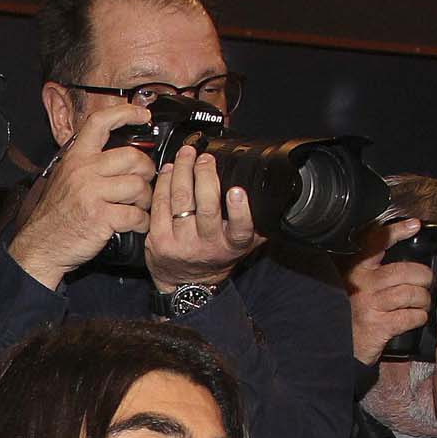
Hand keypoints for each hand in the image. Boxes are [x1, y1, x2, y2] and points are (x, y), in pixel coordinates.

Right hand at [5, 97, 155, 287]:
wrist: (41, 246)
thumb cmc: (56, 215)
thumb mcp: (64, 178)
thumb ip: (87, 162)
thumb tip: (118, 152)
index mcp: (76, 158)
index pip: (101, 122)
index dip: (126, 113)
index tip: (142, 115)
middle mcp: (83, 171)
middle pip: (133, 157)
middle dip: (146, 172)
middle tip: (143, 182)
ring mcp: (91, 193)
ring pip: (138, 186)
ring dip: (145, 199)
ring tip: (138, 207)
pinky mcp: (101, 217)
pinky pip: (136, 215)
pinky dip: (142, 222)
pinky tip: (135, 224)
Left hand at [143, 146, 258, 294]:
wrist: (186, 283)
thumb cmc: (216, 256)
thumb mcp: (244, 246)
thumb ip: (259, 225)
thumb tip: (277, 201)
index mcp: (232, 245)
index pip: (240, 229)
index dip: (239, 209)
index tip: (237, 191)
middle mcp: (207, 245)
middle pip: (206, 208)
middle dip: (205, 176)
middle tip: (205, 158)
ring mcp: (181, 243)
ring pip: (181, 200)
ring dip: (182, 171)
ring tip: (186, 154)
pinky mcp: (159, 239)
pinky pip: (161, 204)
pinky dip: (164, 182)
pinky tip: (169, 169)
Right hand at [347, 217, 436, 363]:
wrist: (338, 347)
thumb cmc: (353, 313)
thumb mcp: (356, 285)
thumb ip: (374, 268)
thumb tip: (403, 250)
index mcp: (356, 269)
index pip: (376, 242)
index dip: (396, 231)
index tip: (414, 225)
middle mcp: (361, 284)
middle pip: (406, 271)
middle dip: (424, 278)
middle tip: (425, 283)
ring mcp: (369, 304)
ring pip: (412, 294)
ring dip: (423, 300)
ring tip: (421, 303)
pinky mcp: (378, 325)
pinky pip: (411, 316)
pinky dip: (419, 317)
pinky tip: (415, 318)